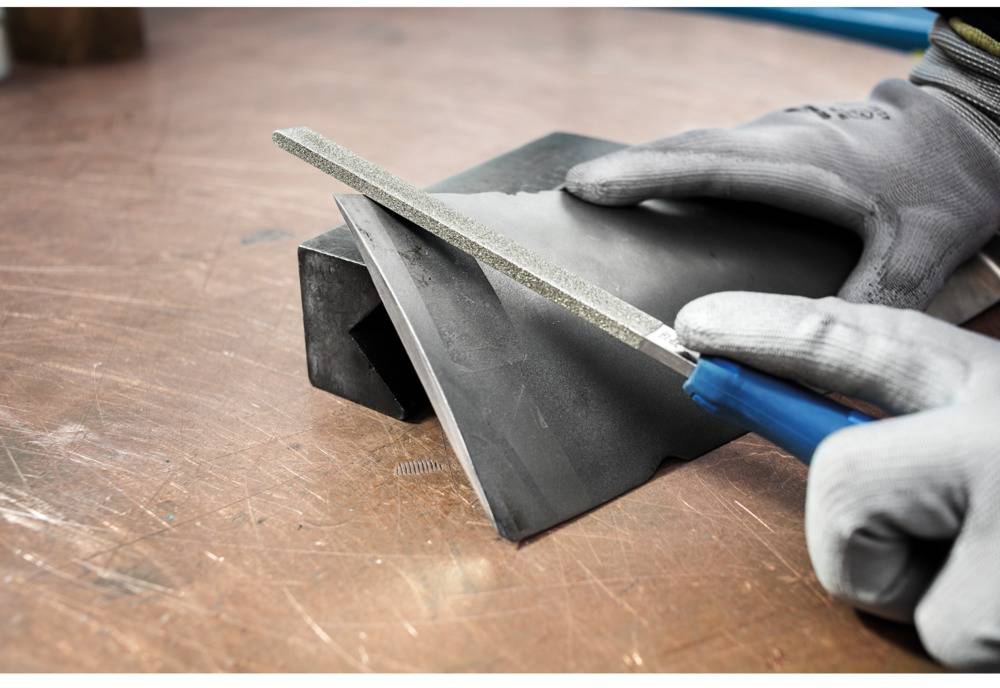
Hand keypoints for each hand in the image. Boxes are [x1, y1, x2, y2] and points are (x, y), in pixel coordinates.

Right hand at [565, 18, 999, 309]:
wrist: (967, 125)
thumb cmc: (943, 180)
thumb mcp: (918, 251)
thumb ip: (868, 305)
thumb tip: (815, 357)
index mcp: (799, 164)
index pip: (703, 166)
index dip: (640, 175)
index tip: (585, 185)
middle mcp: (778, 141)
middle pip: (684, 149)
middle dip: (624, 169)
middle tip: (573, 191)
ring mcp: (776, 135)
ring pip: (695, 146)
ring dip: (646, 165)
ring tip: (600, 190)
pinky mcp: (778, 141)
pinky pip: (711, 152)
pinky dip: (674, 167)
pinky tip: (659, 189)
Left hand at [675, 291, 999, 669]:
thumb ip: (939, 436)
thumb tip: (839, 457)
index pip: (856, 339)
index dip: (767, 329)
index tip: (695, 329)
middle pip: (842, 482)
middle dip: (860, 541)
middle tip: (943, 553)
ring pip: (906, 594)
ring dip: (960, 614)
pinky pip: (958, 640)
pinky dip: (991, 645)